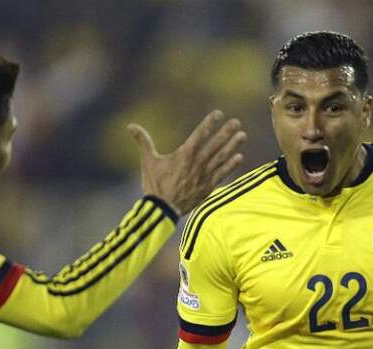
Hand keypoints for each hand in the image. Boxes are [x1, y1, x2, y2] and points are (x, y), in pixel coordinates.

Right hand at [128, 110, 245, 216]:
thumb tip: (130, 126)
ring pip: (221, 158)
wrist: (162, 210)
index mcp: (184, 155)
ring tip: (242, 135)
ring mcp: (204, 176)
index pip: (199, 134)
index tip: (218, 114)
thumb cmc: (154, 184)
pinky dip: (230, 165)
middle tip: (236, 122)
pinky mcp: (207, 187)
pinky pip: (222, 174)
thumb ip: (143, 141)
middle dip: (226, 132)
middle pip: (215, 145)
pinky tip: (238, 157)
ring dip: (232, 146)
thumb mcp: (148, 161)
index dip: (209, 123)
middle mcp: (197, 164)